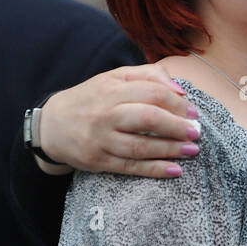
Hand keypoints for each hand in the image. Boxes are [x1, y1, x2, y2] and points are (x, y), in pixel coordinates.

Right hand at [38, 64, 199, 177]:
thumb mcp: (113, 78)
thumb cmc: (92, 99)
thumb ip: (148, 76)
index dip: (177, 103)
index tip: (194, 112)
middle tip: (196, 132)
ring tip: (192, 150)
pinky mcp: (97, 161)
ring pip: (140, 146)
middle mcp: (105, 114)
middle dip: (177, 126)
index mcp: (111, 90)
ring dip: (170, 149)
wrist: (50, 126)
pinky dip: (154, 169)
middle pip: (147, 118)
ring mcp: (100, 139)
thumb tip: (180, 89)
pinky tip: (175, 170)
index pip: (152, 93)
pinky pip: (130, 167)